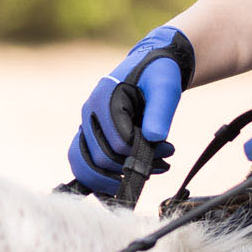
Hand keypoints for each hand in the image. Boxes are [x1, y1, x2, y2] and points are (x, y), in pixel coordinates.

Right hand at [67, 26, 195, 197]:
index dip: (145, 153)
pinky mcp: (88, 136)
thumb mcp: (165, 88)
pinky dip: (100, 179)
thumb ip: (160, 111)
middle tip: (163, 163)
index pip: (119, 142)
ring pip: (83, 165)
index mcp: (104, 98)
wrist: (148, 68)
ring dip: (111, 180)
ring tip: (141, 178)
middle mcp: (89, 113)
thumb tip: (154, 138)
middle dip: (133, 167)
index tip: (168, 150)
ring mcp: (86, 126)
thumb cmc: (157, 76)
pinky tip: (121, 183)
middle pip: (100, 158)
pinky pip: (83, 164)